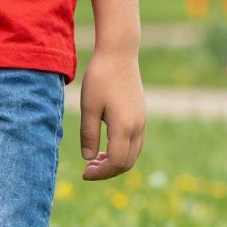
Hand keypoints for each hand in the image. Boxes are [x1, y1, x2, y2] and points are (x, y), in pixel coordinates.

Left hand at [77, 48, 144, 180]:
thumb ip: (89, 134)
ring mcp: (141, 121)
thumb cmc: (100, 78)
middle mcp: (137, 127)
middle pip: (127, 162)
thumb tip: (88, 158)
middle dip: (108, 170)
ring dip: (115, 161)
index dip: (101, 173)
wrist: (119, 53)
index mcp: (124, 127)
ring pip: (133, 154)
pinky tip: (105, 145)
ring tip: (94, 158)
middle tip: (87, 168)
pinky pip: (135, 142)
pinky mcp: (141, 115)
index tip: (84, 172)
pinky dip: (122, 150)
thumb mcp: (89, 107)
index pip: (116, 162)